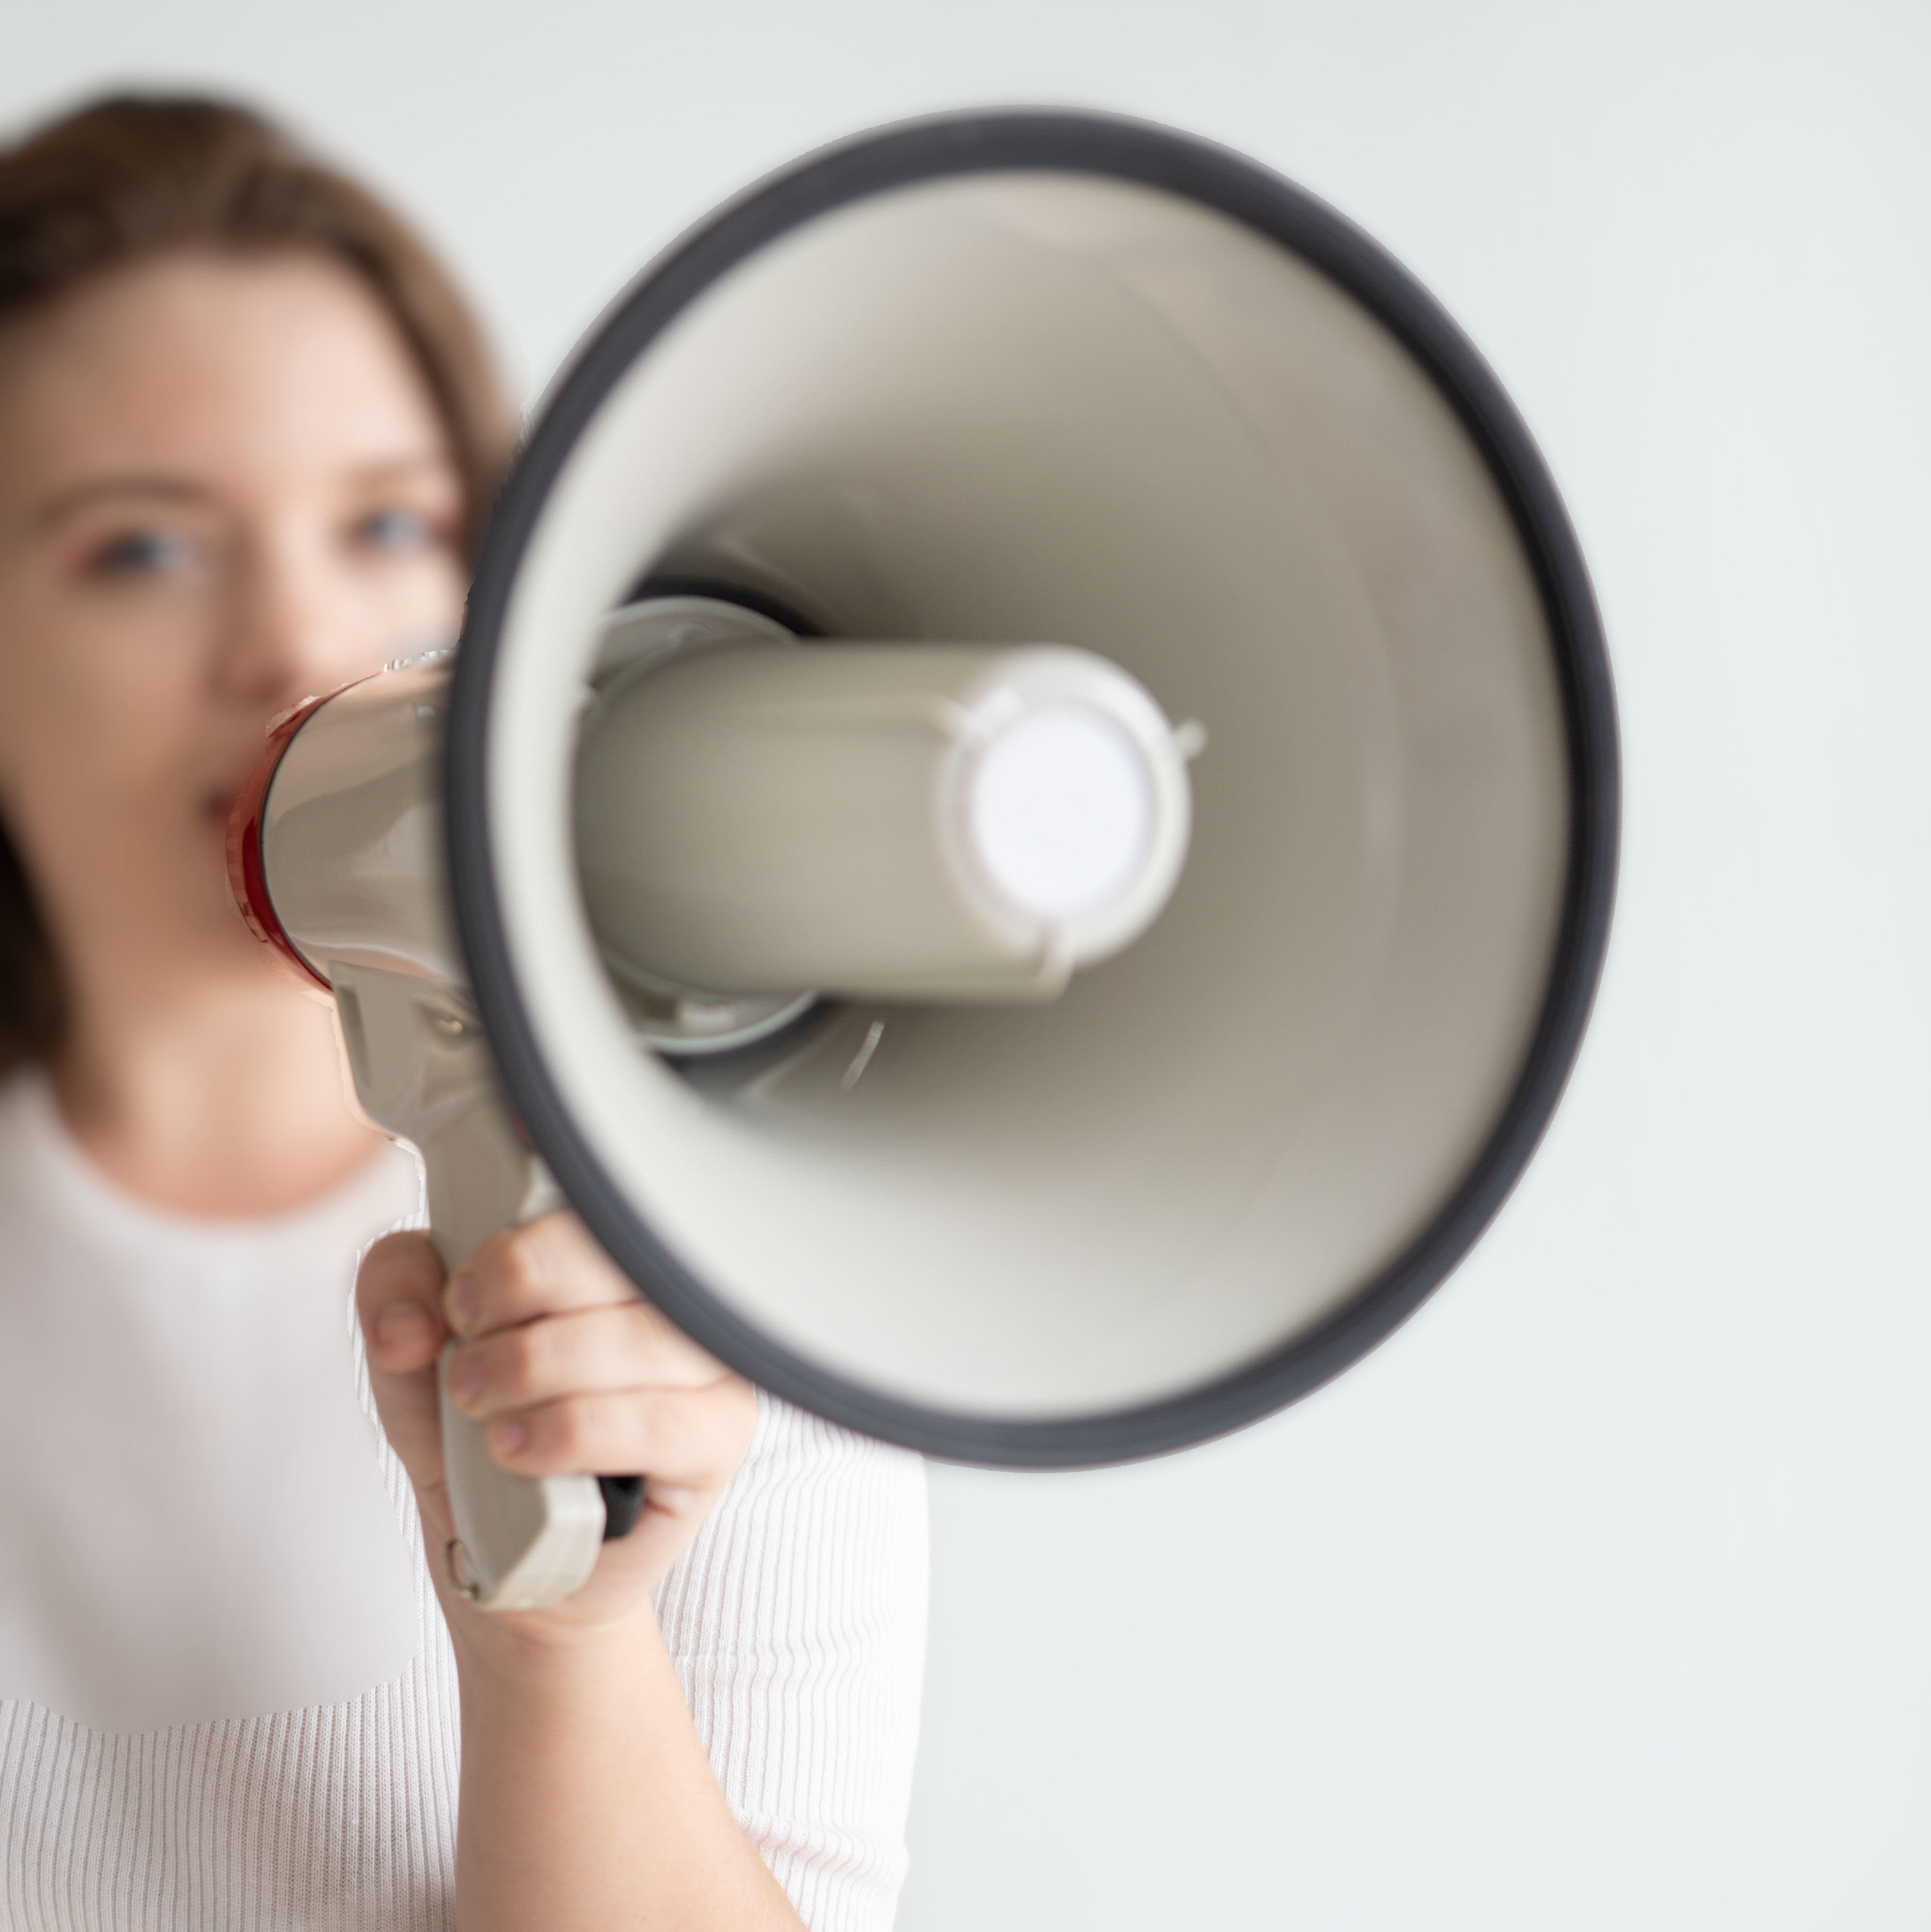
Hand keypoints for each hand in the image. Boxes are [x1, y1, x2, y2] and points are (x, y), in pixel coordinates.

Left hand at [357, 1212, 757, 1639]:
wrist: (506, 1553)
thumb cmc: (474, 1433)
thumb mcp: (410, 1354)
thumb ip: (396, 1294)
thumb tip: (416, 1313)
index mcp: (604, 1243)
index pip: (602, 1185)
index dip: (528, 1229)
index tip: (463, 1286)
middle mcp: (669, 1289)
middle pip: (621, 1247)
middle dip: (521, 1286)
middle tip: (466, 1340)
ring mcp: (706, 1361)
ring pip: (635, 1337)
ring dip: (534, 1369)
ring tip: (478, 1403)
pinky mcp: (716, 1437)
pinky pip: (654, 1420)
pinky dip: (570, 1432)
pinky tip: (517, 1449)